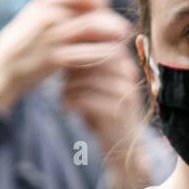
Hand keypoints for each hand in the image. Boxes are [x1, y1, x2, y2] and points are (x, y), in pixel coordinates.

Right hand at [0, 0, 131, 113]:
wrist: (1, 70)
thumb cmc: (24, 45)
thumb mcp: (38, 18)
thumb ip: (63, 11)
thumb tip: (94, 9)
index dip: (103, 4)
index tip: (107, 16)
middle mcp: (51, 13)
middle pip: (96, 11)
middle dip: (113, 22)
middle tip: (126, 32)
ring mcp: (52, 35)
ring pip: (95, 29)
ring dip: (113, 37)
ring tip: (121, 46)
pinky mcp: (55, 58)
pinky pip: (88, 53)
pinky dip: (103, 55)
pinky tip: (110, 60)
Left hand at [61, 43, 149, 188]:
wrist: (121, 145)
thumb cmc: (103, 111)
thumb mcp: (95, 84)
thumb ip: (84, 65)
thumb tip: (60, 45)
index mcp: (123, 61)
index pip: (97, 43)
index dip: (75, 50)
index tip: (63, 65)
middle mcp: (128, 72)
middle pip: (90, 58)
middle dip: (70, 69)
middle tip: (63, 83)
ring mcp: (125, 91)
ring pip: (86, 79)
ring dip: (68, 88)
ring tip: (63, 97)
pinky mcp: (117, 111)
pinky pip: (85, 99)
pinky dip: (70, 102)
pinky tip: (66, 109)